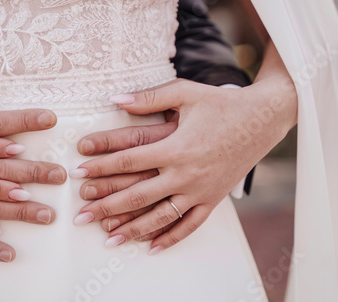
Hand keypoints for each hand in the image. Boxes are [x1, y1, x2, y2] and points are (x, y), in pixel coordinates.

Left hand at [71, 77, 296, 253]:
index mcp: (175, 146)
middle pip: (138, 195)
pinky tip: (151, 247)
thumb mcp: (186, 92)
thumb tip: (115, 99)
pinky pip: (190, 225)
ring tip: (108, 239)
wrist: (263, 119)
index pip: (128, 161)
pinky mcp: (213, 199)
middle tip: (80, 216)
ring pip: (160, 216)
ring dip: (132, 229)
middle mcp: (186, 173)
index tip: (77, 174)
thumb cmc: (222, 103)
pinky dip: (170, 238)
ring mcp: (200, 190)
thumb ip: (149, 97)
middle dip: (106, 206)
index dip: (100, 166)